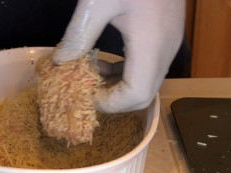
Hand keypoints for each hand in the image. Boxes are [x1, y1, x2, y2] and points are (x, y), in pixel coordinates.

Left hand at [53, 0, 185, 112]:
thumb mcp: (96, 2)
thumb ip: (79, 35)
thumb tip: (60, 61)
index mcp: (151, 44)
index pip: (136, 94)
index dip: (111, 103)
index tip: (86, 94)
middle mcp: (166, 51)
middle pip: (145, 95)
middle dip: (114, 100)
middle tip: (87, 91)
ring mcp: (170, 45)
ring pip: (148, 84)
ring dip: (120, 87)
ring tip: (93, 76)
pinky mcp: (167, 37)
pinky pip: (149, 68)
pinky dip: (127, 73)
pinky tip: (108, 61)